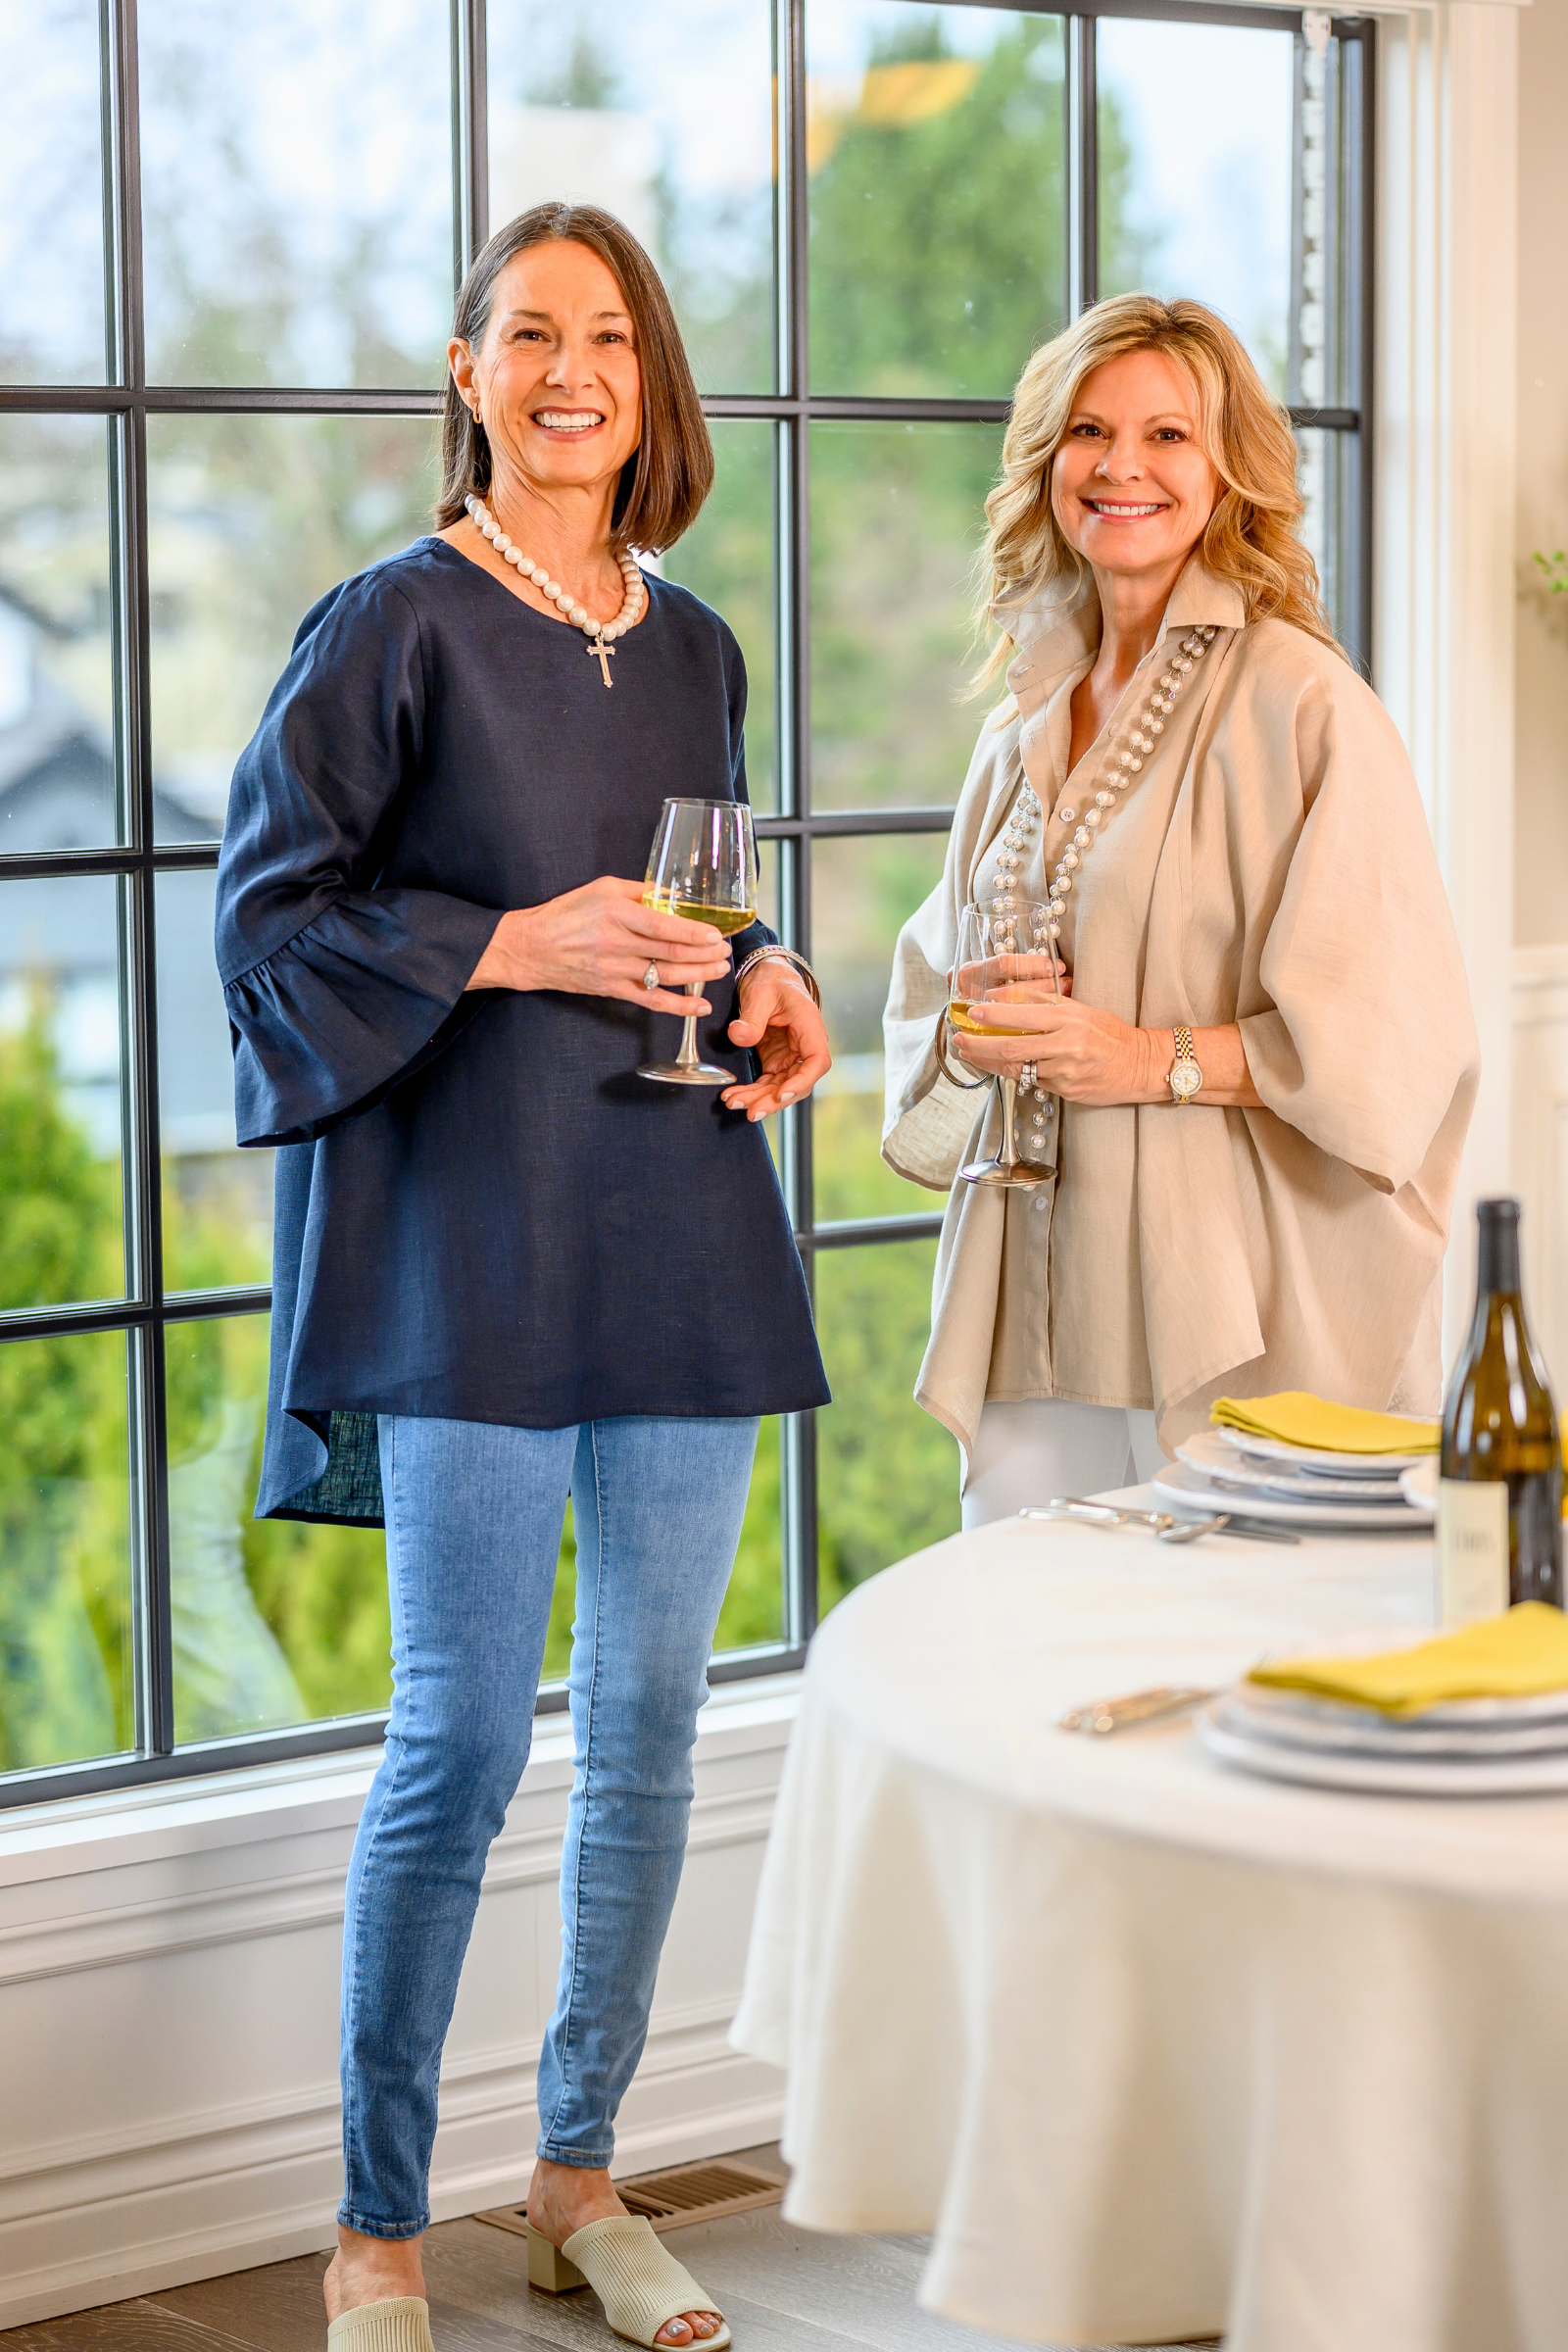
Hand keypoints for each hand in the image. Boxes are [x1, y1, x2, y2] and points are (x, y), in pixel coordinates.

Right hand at [466, 877, 731, 1016]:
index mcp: (614, 912)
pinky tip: (700, 1007)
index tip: (715, 934)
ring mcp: (615, 970)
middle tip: (725, 951)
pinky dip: (677, 1006)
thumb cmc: (564, 914)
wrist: (530, 948)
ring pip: (665, 976)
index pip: (662, 925)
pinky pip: (650, 1000)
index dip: (693, 932)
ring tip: (720, 970)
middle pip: (669, 951)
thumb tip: (671, 894)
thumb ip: (637, 890)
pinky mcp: (611, 989)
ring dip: (698, 975)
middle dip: (703, 953)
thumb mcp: (599, 889)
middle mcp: (616, 942)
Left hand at [721, 962, 831, 1120]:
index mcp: (810, 1026)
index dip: (802, 1081)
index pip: (817, 1060)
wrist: (767, 976)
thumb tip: (739, 1036)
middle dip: (773, 1099)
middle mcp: (805, 1046)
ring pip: (781, 1087)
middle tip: (750, 1111)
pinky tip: (733, 1096)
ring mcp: (791, 1056)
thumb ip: (751, 1016)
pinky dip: (751, 1091)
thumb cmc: (770, 980)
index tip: (782, 1093)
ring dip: (759, 1099)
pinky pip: (767, 1083)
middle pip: (797, 1082)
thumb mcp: (759, 993)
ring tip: (732, 1102)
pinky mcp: (777, 1061)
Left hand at [952, 989, 1159, 1105]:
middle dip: (979, 1044)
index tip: (971, 1012)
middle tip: (958, 1039)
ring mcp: (1065, 1071)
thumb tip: (1005, 997)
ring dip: (988, 1062)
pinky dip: (1013, 1074)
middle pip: (1011, 1046)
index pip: (1022, 1015)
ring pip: (1017, 1068)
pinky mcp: (1066, 1090)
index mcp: (1069, 1018)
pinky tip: (999, 1068)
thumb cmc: (1110, 1034)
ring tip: (970, 1053)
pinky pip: (1033, 1081)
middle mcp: (1066, 1044)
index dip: (992, 1015)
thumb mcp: (1081, 1010)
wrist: (1140, 1065)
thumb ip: (1046, 1004)